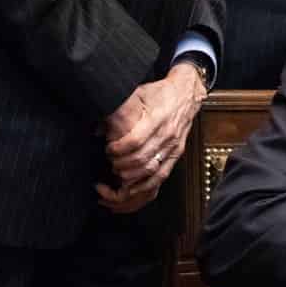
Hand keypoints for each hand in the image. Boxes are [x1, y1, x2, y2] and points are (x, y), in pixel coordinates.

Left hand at [99, 63, 202, 207]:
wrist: (187, 94)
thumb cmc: (160, 93)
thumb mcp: (137, 94)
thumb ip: (118, 111)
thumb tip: (98, 130)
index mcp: (157, 119)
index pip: (135, 142)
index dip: (117, 150)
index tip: (108, 149)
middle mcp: (167, 137)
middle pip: (141, 161)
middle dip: (120, 167)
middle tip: (109, 164)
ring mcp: (173, 149)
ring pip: (150, 175)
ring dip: (129, 182)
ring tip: (114, 180)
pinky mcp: (175, 156)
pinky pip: (160, 180)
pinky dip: (143, 190)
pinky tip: (128, 193)